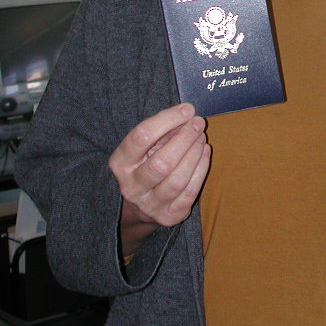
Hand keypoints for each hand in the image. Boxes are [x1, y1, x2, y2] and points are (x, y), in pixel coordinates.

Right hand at [109, 103, 210, 253]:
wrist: (139, 205)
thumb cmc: (144, 164)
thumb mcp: (144, 147)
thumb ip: (162, 130)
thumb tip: (187, 114)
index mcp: (120, 163)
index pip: (142, 137)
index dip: (167, 120)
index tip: (187, 109)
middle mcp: (131, 187)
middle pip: (161, 163)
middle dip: (184, 139)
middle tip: (198, 123)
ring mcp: (149, 205)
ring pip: (177, 180)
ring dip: (194, 154)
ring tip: (202, 138)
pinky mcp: (168, 216)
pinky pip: (189, 193)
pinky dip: (201, 170)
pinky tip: (205, 153)